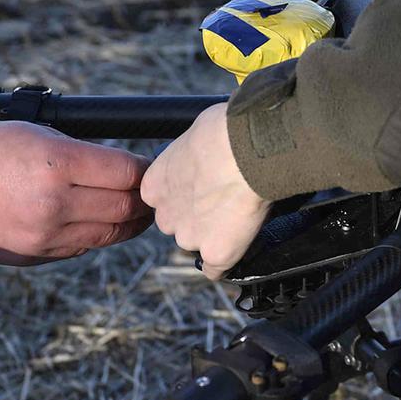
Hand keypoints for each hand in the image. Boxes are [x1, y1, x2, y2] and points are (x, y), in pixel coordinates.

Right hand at [0, 121, 153, 265]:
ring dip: (128, 224)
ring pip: (106, 234)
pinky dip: (97, 236)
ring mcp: (44, 234)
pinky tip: (103, 226)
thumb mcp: (42, 134)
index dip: (146, 171)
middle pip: (123, 207)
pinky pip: (78, 248)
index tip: (154, 167)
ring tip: (137, 214)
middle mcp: (55, 202)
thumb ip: (82, 155)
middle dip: (144, 201)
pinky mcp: (32, 255)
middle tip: (155, 195)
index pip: (125, 172)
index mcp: (59, 163)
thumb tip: (121, 171)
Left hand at [140, 102, 270, 279]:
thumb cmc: (222, 132)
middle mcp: (167, 216)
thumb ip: (189, 156)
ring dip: (215, 233)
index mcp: (154, 186)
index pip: (165, 200)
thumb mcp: (192, 136)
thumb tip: (200, 152)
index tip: (202, 186)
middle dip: (198, 215)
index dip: (186, 193)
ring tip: (240, 209)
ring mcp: (191, 237)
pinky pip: (217, 268)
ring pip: (200, 242)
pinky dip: (226, 260)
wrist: (245, 148)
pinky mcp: (216, 254)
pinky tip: (237, 244)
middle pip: (180, 224)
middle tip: (224, 197)